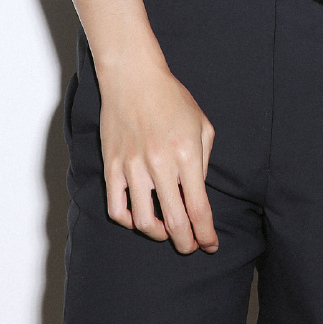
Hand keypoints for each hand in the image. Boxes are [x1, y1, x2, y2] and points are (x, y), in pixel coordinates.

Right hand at [97, 56, 217, 254]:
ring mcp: (133, 167)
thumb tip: (197, 192)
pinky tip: (139, 217)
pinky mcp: (112, 166)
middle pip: (174, 222)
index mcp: (187, 154)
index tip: (210, 244)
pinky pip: (116, 208)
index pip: (199, 209)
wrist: (134, 77)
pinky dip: (129, 221)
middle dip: (186, 243)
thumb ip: (204, 160)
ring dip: (159, 234)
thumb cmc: (171, 98)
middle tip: (191, 246)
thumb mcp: (201, 124)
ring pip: (143, 221)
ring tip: (166, 231)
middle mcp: (160, 164)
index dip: (206, 235)